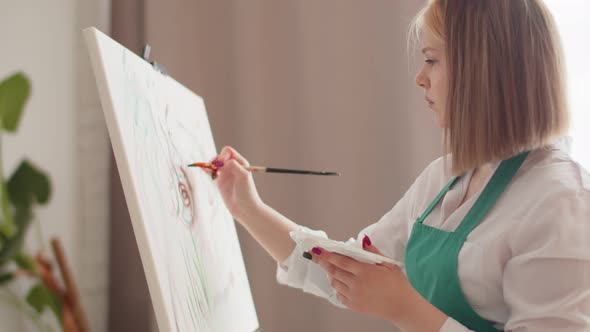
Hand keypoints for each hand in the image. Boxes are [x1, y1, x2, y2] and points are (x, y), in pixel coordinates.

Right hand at [209, 146, 263, 221]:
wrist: (245, 208)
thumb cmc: (247, 192)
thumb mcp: (243, 176)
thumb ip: (234, 165)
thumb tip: (222, 161)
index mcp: (240, 163)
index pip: (228, 151)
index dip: (222, 155)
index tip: (222, 164)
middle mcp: (232, 167)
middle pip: (219, 157)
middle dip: (214, 160)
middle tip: (214, 168)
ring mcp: (226, 174)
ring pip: (214, 164)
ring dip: (209, 165)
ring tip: (208, 170)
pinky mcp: (220, 182)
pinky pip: (212, 173)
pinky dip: (207, 171)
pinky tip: (205, 171)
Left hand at [308, 235, 446, 330]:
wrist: (402, 306)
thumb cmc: (397, 284)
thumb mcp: (388, 264)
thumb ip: (373, 252)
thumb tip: (363, 240)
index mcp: (365, 271)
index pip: (341, 260)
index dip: (327, 255)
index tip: (317, 250)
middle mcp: (356, 284)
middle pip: (334, 271)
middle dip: (323, 262)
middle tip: (316, 256)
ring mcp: (354, 296)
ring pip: (334, 283)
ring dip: (330, 274)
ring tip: (331, 268)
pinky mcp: (353, 305)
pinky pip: (339, 295)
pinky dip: (337, 287)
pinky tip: (341, 282)